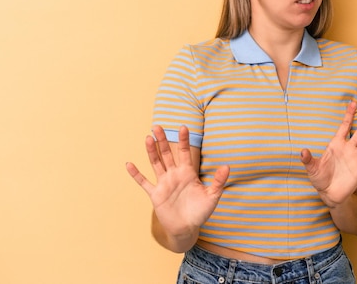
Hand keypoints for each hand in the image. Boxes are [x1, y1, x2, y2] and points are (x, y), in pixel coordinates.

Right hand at [126, 125, 229, 239]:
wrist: (187, 229)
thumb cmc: (200, 212)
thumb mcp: (212, 196)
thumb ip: (219, 181)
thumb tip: (227, 166)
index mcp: (188, 173)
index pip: (184, 153)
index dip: (184, 141)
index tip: (183, 127)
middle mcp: (174, 175)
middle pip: (167, 154)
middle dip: (163, 140)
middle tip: (158, 126)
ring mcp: (164, 184)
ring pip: (156, 163)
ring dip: (151, 151)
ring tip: (148, 138)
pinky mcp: (156, 194)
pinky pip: (144, 182)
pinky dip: (136, 174)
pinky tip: (129, 164)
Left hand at [300, 101, 356, 208]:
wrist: (328, 194)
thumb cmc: (319, 178)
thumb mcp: (312, 168)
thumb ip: (308, 159)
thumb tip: (302, 151)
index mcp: (336, 145)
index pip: (344, 126)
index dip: (348, 115)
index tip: (353, 103)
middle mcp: (347, 149)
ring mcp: (355, 158)